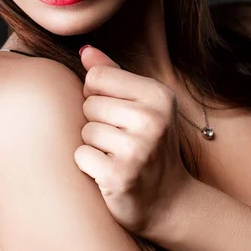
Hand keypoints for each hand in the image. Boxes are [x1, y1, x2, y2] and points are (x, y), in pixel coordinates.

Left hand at [73, 45, 192, 236]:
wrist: (169, 200)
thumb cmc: (149, 144)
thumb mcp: (141, 104)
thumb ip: (112, 74)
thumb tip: (85, 50)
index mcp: (158, 95)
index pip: (98, 76)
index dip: (97, 94)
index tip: (115, 112)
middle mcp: (152, 119)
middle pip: (90, 104)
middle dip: (96, 122)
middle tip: (120, 140)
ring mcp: (138, 149)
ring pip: (85, 130)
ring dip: (93, 145)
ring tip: (117, 155)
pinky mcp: (120, 176)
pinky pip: (81, 156)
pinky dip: (89, 166)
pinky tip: (110, 172)